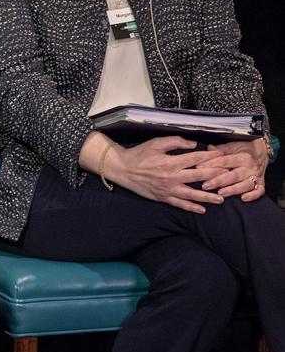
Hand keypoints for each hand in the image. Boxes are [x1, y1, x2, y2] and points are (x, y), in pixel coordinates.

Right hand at [104, 136, 226, 212]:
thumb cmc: (139, 154)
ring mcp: (168, 189)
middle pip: (199, 176)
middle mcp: (172, 176)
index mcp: (171, 161)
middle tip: (229, 175)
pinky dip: (191, 207)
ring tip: (221, 198)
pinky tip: (202, 210)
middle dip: (216, 175)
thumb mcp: (156, 143)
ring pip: (192, 194)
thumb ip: (175, 142)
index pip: (196, 158)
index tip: (222, 155)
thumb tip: (193, 144)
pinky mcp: (163, 197)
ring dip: (208, 196)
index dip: (210, 156)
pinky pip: (179, 204)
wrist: (122, 169)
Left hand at [198, 139, 268, 201]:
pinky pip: (259, 191)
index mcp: (242, 156)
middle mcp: (250, 167)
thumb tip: (208, 149)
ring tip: (221, 193)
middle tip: (206, 186)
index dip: (211, 164)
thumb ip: (221, 149)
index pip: (225, 161)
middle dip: (219, 181)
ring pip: (245, 184)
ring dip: (233, 190)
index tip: (199, 168)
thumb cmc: (243, 149)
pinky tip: (243, 198)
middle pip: (234, 175)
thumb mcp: (233, 146)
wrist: (262, 152)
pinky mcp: (261, 184)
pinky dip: (253, 195)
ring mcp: (256, 176)